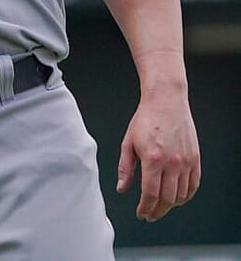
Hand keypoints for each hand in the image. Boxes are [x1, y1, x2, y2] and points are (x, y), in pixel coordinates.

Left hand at [116, 89, 200, 220]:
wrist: (166, 102)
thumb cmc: (144, 120)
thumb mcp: (128, 143)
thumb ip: (125, 168)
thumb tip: (122, 189)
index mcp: (153, 159)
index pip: (151, 193)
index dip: (145, 207)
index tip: (140, 213)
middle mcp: (172, 163)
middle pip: (167, 198)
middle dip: (157, 210)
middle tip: (149, 215)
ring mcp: (186, 161)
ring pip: (181, 194)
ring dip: (170, 205)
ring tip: (160, 207)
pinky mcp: (195, 159)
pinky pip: (194, 185)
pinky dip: (186, 196)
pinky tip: (177, 198)